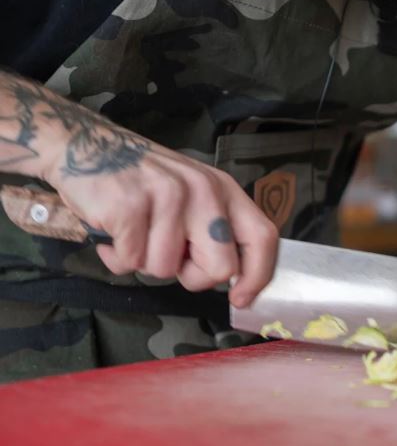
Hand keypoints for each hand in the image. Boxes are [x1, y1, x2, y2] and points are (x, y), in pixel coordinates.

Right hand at [45, 123, 277, 304]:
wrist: (85, 147)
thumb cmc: (140, 180)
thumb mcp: (190, 193)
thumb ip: (212, 228)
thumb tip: (231, 276)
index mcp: (223, 189)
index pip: (262, 237)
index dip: (257, 276)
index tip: (241, 298)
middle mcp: (203, 191)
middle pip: (221, 268)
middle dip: (192, 277)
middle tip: (169, 257)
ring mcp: (168, 197)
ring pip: (167, 270)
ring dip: (144, 262)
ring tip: (134, 233)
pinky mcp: (131, 207)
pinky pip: (130, 261)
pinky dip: (116, 256)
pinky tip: (112, 232)